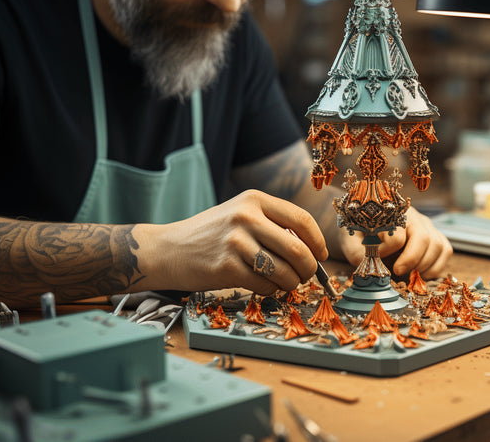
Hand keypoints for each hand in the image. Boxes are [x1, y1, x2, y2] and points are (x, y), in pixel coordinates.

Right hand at [138, 190, 327, 295]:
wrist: (168, 250)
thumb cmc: (211, 235)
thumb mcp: (240, 214)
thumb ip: (272, 225)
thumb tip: (312, 250)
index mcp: (254, 200)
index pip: (302, 219)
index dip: (318, 242)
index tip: (321, 255)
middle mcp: (246, 217)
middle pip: (298, 249)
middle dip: (309, 268)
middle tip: (306, 275)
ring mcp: (235, 242)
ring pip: (284, 271)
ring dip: (291, 283)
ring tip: (285, 282)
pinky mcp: (226, 268)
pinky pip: (265, 285)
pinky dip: (271, 290)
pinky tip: (264, 286)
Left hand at [337, 206, 451, 279]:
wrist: (369, 226)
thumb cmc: (361, 233)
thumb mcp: (351, 240)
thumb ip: (356, 252)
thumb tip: (368, 262)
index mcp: (391, 213)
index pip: (396, 236)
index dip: (386, 252)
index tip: (376, 259)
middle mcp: (413, 216)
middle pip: (424, 238)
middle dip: (412, 260)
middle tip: (397, 272)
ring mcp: (427, 225)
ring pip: (438, 245)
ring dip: (424, 266)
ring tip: (408, 274)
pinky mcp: (436, 236)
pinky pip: (445, 251)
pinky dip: (435, 267)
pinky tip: (420, 274)